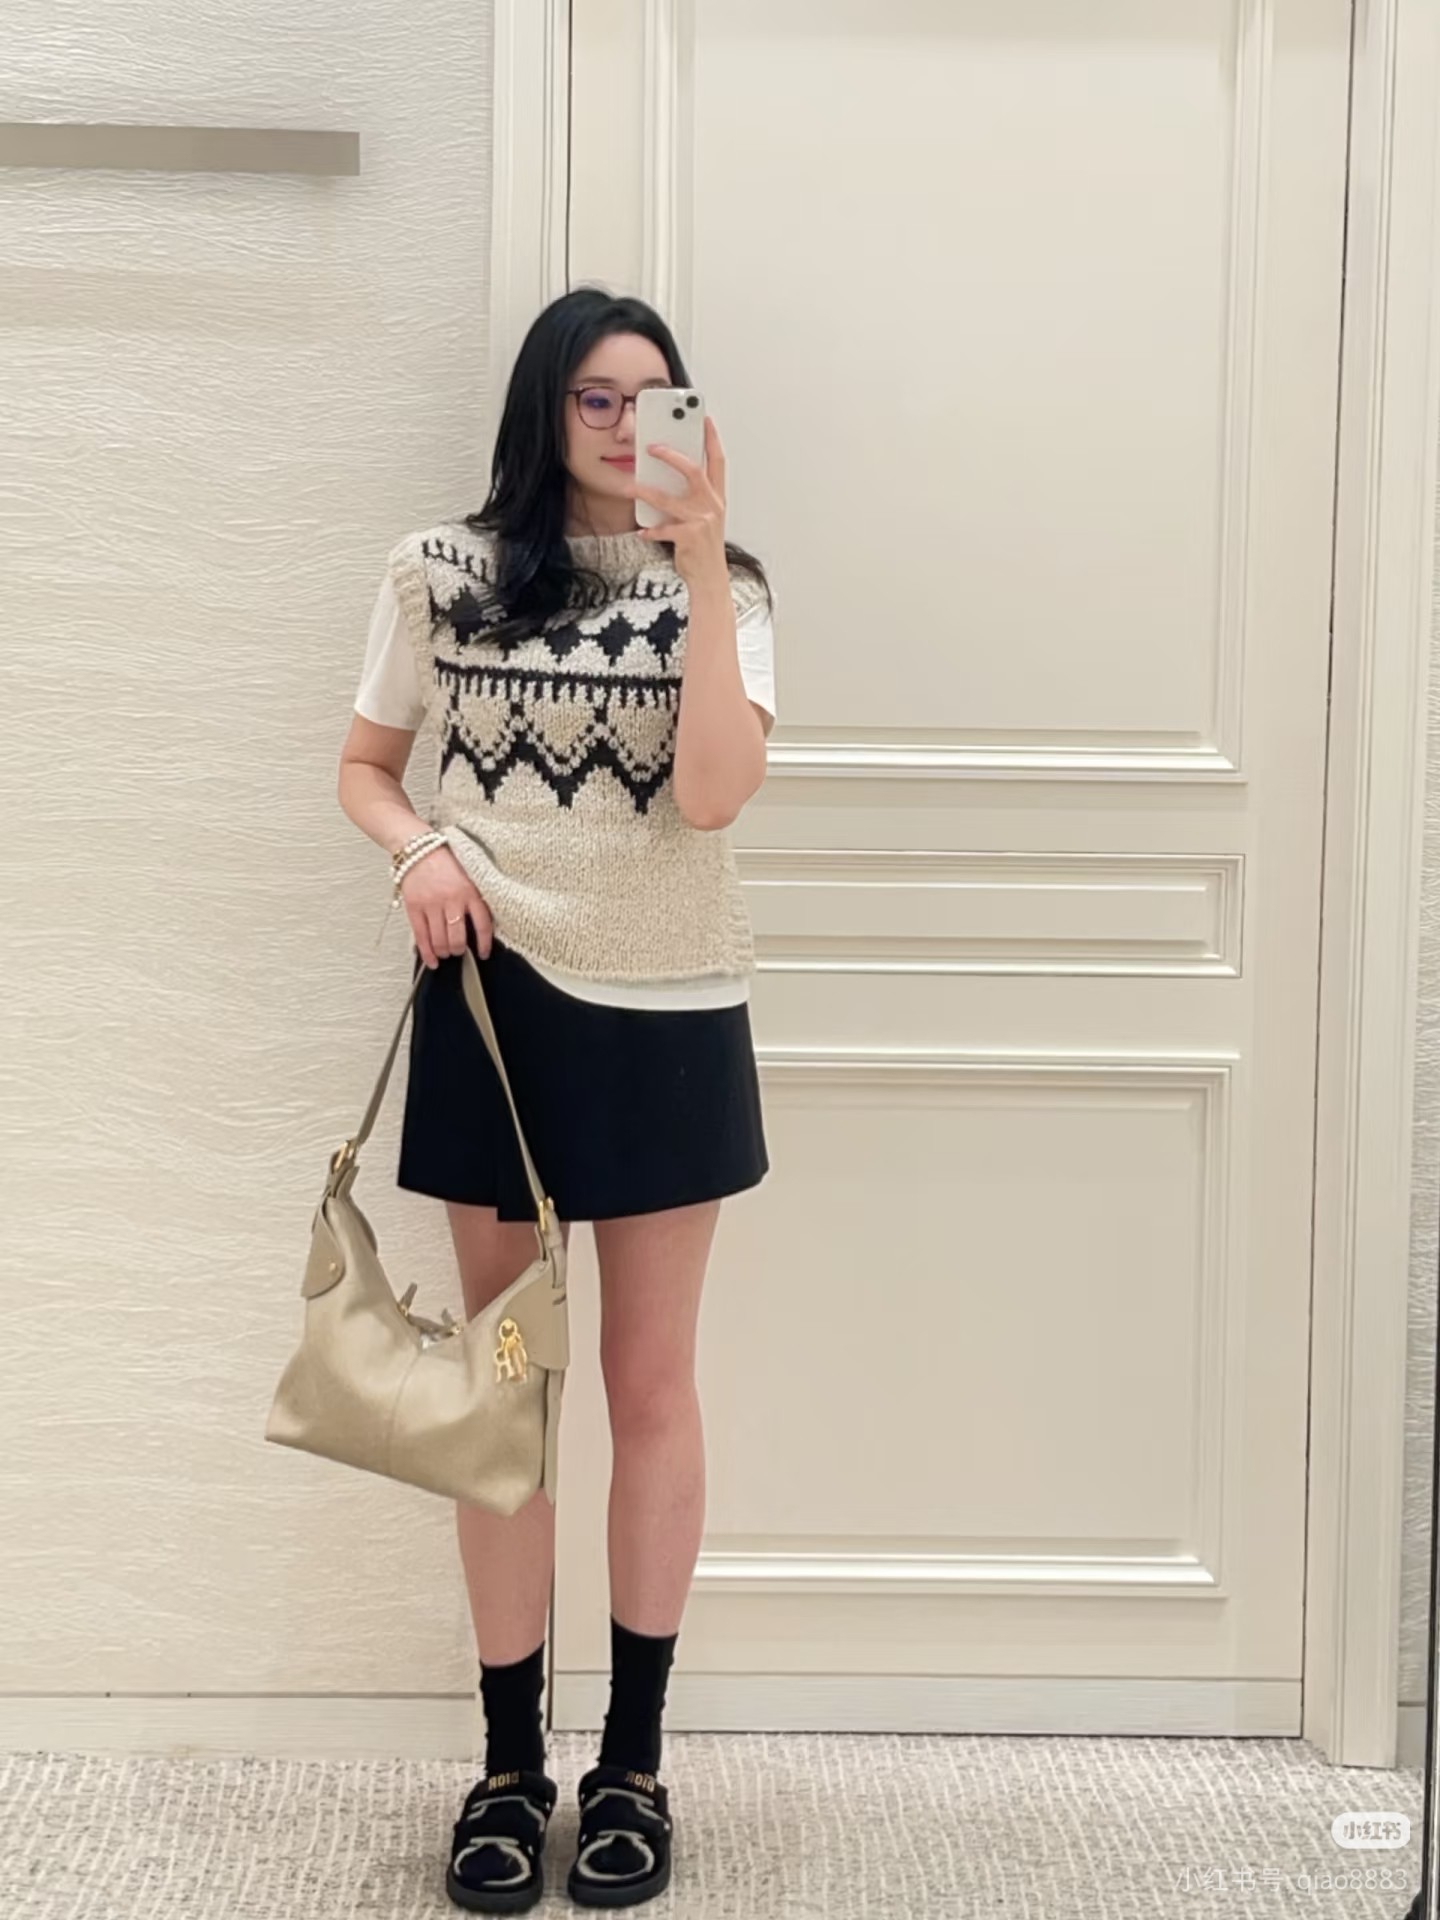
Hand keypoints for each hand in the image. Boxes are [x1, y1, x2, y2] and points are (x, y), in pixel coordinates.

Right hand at [400, 847, 492, 967]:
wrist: (418, 848)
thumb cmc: (445, 863)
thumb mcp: (468, 877)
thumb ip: (474, 899)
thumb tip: (479, 928)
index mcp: (470, 892)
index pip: (482, 924)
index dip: (484, 944)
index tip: (483, 954)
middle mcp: (451, 899)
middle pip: (458, 938)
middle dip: (459, 950)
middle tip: (459, 951)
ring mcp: (431, 904)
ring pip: (439, 940)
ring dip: (444, 952)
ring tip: (446, 952)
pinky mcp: (414, 907)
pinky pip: (421, 936)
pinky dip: (427, 953)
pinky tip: (432, 961)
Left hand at [628, 414, 728, 587]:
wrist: (710, 578)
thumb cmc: (703, 547)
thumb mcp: (704, 518)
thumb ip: (692, 498)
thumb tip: (666, 479)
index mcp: (717, 497)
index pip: (717, 461)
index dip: (711, 439)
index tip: (703, 419)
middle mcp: (712, 505)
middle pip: (693, 471)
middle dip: (672, 456)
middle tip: (652, 447)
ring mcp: (702, 521)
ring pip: (668, 498)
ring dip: (645, 491)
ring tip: (628, 487)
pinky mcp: (689, 537)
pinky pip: (663, 528)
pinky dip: (650, 530)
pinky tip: (642, 531)